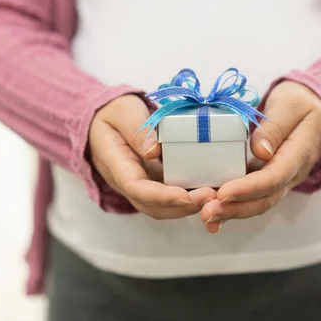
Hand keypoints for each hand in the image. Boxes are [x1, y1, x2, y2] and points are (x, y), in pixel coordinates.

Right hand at [89, 94, 215, 218]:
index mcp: (116, 165)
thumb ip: (137, 130)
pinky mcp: (155, 183)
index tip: (185, 196)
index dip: (161, 196)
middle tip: (212, 197)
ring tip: (217, 197)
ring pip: (164, 208)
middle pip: (153, 206)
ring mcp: (142, 186)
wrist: (103, 122)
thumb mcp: (123, 113)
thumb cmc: (114, 114)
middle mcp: (128, 183)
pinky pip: (172, 198)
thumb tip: (153, 150)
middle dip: (183, 207)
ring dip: (190, 207)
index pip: (136, 188)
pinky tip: (213, 192)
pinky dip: (192, 199)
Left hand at [200, 81, 320, 232]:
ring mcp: (279, 181)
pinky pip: (250, 197)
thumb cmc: (300, 104)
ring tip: (205, 216)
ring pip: (256, 203)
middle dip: (235, 209)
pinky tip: (210, 212)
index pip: (274, 178)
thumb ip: (275, 127)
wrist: (313, 112)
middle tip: (207, 213)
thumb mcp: (290, 105)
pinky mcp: (266, 181)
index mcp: (299, 155)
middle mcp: (290, 175)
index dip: (248, 189)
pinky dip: (230, 206)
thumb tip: (260, 151)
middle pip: (264, 200)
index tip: (223, 194)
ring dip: (230, 213)